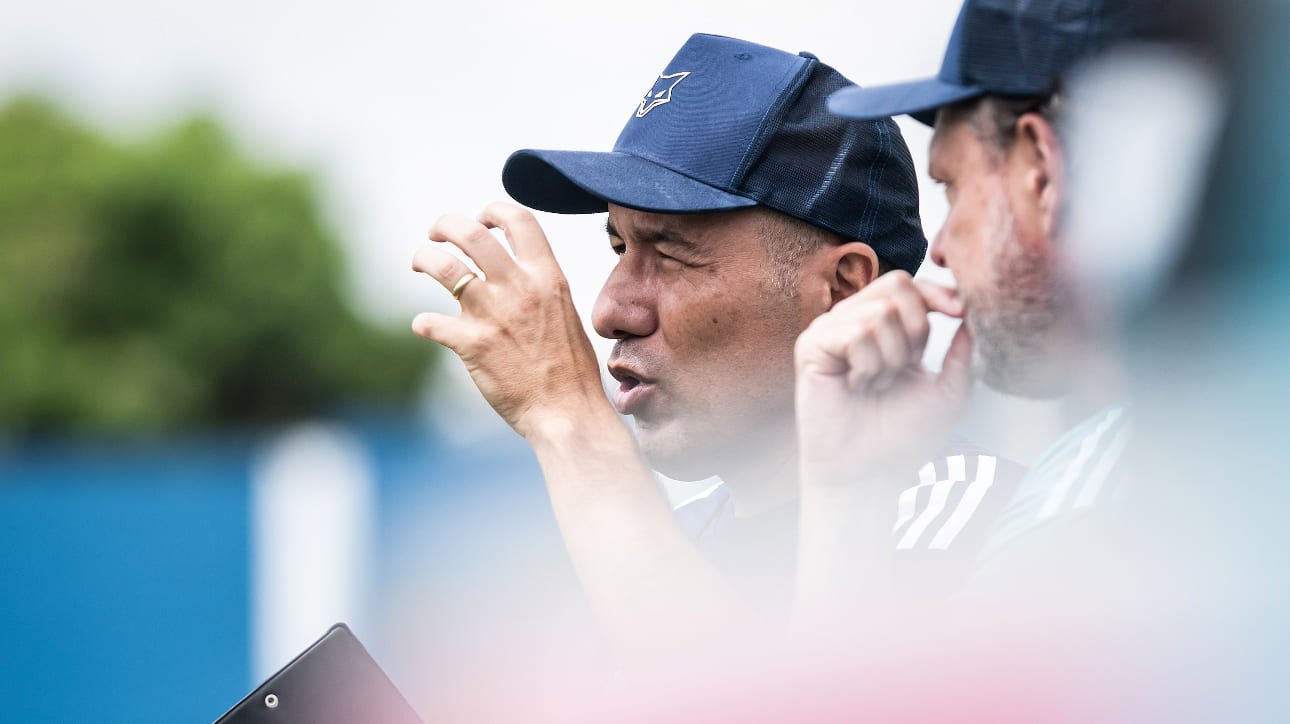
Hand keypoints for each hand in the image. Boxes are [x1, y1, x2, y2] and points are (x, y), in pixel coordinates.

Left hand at [411, 202, 608, 438]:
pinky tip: (426, 327)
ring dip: (423, 258)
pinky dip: (423, 323)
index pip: (518, 218)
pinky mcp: (471, 344)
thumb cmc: (570, 369)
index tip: (480, 219)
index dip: (492, 211)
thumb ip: (540, 287)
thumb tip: (516, 274)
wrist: (567, 412)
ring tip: (420, 262)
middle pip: (470, 232)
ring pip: (442, 266)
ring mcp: (492, 314)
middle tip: (435, 234)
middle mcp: (518, 288)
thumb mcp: (565, 312)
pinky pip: (429, 322)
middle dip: (444, 225)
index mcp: (547, 277)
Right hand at [794, 271, 972, 487]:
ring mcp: (831, 331)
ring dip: (891, 358)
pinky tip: (858, 386)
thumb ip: (962, 351)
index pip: (911, 284)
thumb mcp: (950, 391)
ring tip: (878, 385)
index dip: (937, 292)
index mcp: (886, 326)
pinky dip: (868, 365)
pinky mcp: (811, 346)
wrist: (869, 472)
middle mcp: (855, 321)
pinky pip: (854, 334)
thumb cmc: (903, 436)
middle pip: (896, 284)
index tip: (959, 313)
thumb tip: (970, 313)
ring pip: (878, 313)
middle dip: (917, 330)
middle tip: (906, 369)